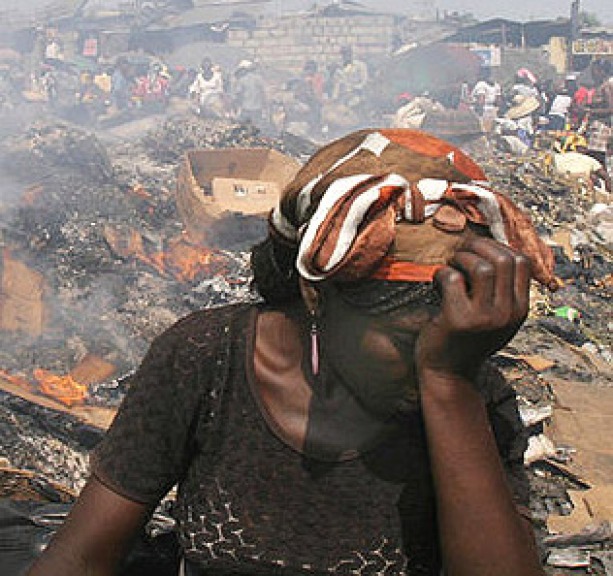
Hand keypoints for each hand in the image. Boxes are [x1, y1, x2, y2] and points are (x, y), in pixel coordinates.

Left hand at [416, 237, 530, 380]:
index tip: (478, 251)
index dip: (498, 247)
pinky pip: (452, 279)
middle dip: (478, 247)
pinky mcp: (459, 320)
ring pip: (481, 267)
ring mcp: (485, 318)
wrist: (449, 374)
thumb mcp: (495, 317)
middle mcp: (507, 313)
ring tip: (450, 268)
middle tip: (460, 254)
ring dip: (460, 259)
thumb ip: (500, 290)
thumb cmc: (467, 338)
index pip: (522, 262)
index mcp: (520, 309)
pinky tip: (436, 284)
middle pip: (504, 259)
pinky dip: (441, 274)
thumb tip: (489, 247)